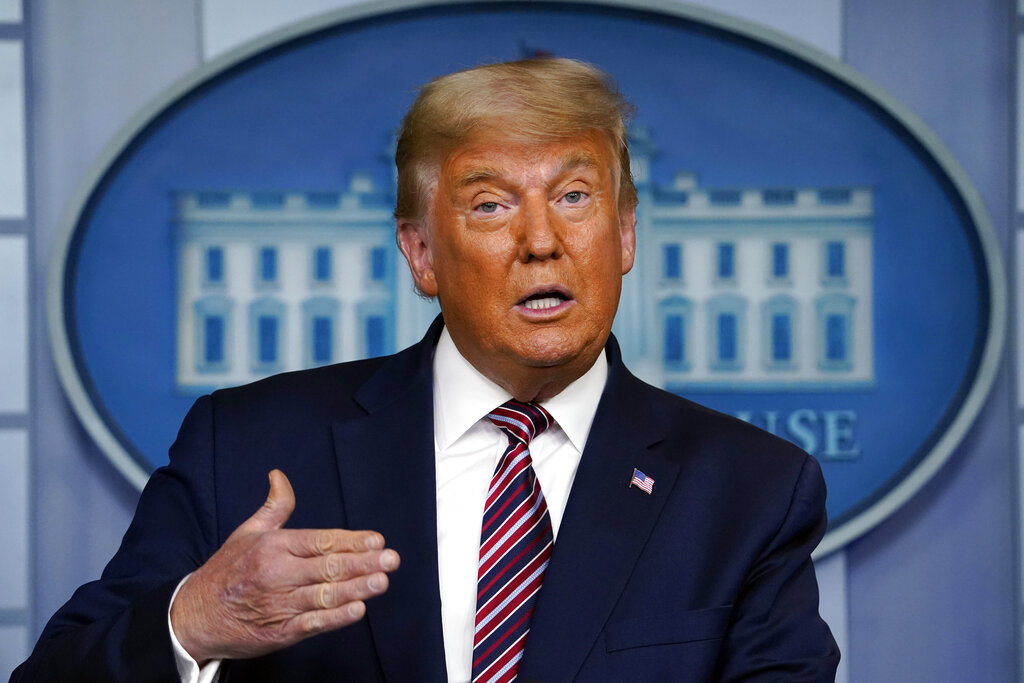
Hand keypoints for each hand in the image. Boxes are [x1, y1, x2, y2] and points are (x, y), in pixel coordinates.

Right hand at [169, 469, 399, 664]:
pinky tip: (357, 610)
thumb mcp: (246, 533)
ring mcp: (279, 604)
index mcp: (273, 547)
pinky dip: (336, 618)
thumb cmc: (224, 572)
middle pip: (328, 566)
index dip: (351, 540)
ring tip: (381, 581)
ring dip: (356, 588)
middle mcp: (278, 573)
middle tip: (391, 560)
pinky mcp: (279, 632)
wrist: (192, 617)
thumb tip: (279, 476)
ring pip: (325, 594)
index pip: (321, 541)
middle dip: (363, 563)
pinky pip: (313, 623)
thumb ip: (273, 507)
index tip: (377, 540)